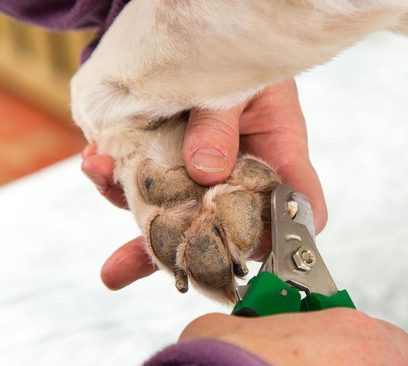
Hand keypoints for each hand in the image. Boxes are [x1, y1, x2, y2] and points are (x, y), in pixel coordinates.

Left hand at [81, 79, 326, 289]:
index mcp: (279, 155)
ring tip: (107, 185)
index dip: (285, 236)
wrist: (201, 43)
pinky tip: (98, 163)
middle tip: (150, 271)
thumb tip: (205, 168)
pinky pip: (141, 190)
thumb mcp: (235, 83)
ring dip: (136, 222)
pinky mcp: (167, 170)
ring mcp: (202, 178)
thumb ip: (221, 122)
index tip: (250, 249)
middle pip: (228, 230)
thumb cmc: (238, 60)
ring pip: (178, 219)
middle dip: (186, 255)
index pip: (300, 206)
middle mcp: (241, 176)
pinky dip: (114, 180)